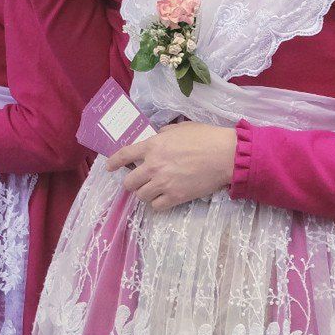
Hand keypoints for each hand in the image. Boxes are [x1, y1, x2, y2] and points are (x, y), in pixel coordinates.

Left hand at [108, 121, 236, 211]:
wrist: (225, 155)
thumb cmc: (206, 137)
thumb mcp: (181, 128)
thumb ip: (164, 133)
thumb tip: (158, 136)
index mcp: (153, 146)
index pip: (124, 155)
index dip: (113, 163)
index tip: (109, 167)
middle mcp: (153, 166)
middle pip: (128, 182)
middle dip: (131, 183)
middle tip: (139, 181)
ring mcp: (163, 183)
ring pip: (141, 196)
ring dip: (145, 193)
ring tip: (154, 190)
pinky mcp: (175, 197)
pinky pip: (156, 207)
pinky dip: (158, 204)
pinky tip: (164, 198)